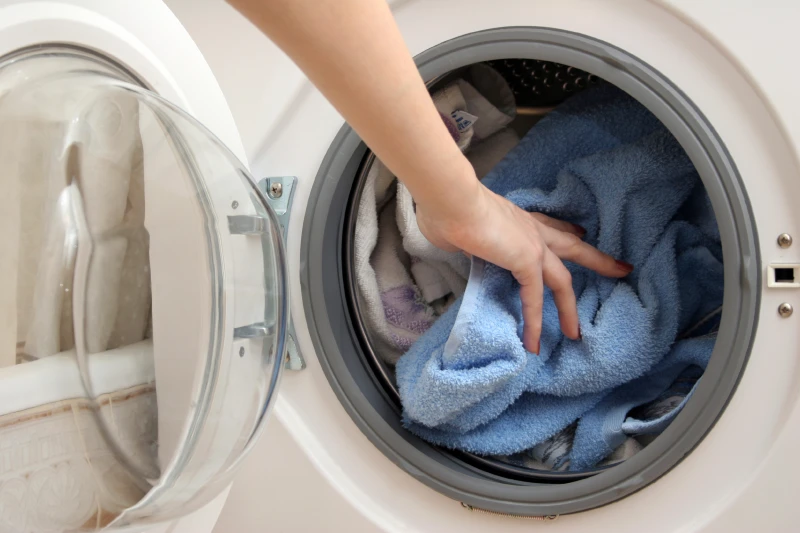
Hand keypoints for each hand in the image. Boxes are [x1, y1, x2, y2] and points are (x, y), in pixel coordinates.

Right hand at [415, 179, 632, 353]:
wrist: (451, 199)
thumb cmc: (447, 209)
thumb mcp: (458, 227)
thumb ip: (463, 237)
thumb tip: (450, 238)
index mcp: (517, 219)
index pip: (550, 225)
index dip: (568, 230)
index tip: (581, 231)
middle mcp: (531, 228)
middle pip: (573, 246)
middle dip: (598, 260)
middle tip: (621, 269)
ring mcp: (532, 245)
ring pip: (562, 280)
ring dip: (570, 307)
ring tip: (575, 333)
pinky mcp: (526, 260)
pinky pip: (535, 298)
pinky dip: (535, 322)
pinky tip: (533, 343)